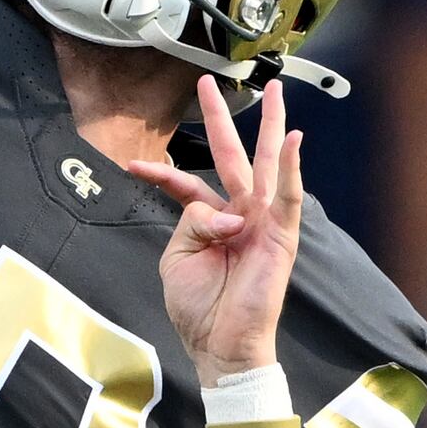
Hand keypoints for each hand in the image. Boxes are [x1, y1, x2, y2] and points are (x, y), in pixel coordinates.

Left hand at [123, 76, 303, 377]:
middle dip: (222, 119)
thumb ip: (191, 222)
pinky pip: (287, 196)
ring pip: (267, 164)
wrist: (220, 345)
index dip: (161, 172)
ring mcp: (262, 222)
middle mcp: (240, 214)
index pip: (186, 184)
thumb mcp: (177, 257)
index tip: (133, 164)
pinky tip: (294, 139)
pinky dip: (292, 168)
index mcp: (211, 220)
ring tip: (275, 92)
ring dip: (271, 127)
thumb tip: (220, 210)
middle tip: (212, 82)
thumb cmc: (199, 308)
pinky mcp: (280, 237)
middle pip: (232, 156)